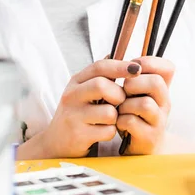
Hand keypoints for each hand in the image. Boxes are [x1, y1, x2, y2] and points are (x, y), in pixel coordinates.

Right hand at [16, 59, 141, 158]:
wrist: (56, 142)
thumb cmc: (78, 113)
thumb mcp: (83, 91)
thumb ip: (99, 75)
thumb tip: (114, 52)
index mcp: (75, 81)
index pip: (99, 67)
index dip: (120, 66)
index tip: (137, 69)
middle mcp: (71, 96)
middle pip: (102, 85)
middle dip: (118, 94)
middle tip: (120, 102)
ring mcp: (73, 116)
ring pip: (109, 112)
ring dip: (115, 117)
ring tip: (108, 119)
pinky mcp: (78, 135)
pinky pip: (108, 131)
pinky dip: (111, 132)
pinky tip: (102, 132)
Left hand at [117, 56, 174, 154]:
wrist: (140, 148)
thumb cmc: (133, 116)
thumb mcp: (134, 94)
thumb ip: (130, 77)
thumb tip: (112, 53)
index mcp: (161, 89)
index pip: (168, 68)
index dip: (150, 62)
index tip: (134, 68)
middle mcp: (164, 103)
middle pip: (156, 83)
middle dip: (133, 84)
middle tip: (124, 91)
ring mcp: (159, 121)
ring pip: (144, 104)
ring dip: (125, 105)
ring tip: (119, 110)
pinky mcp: (150, 137)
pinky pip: (133, 122)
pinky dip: (121, 121)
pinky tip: (119, 123)